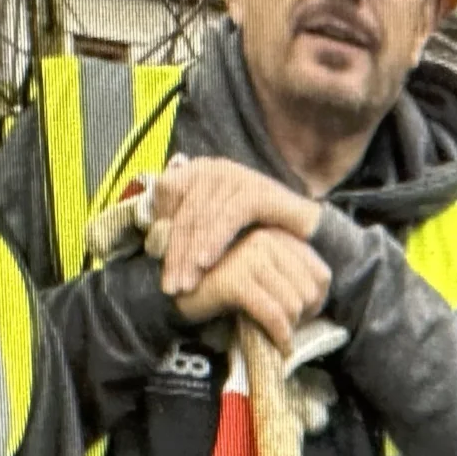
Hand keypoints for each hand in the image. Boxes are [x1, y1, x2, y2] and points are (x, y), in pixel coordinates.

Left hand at [154, 157, 325, 297]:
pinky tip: (206, 262)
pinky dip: (215, 240)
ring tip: (187, 283)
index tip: (162, 265)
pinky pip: (228, 217)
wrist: (303, 228)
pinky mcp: (257, 190)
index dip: (161, 232)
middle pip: (184, 213)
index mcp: (198, 172)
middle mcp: (214, 169)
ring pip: (203, 218)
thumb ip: (186, 227)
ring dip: (192, 254)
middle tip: (172, 286)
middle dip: (176, 254)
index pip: (166, 197)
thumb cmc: (254, 231)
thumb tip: (153, 240)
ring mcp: (236, 176)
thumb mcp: (214, 228)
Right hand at [174, 226, 332, 346]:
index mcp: (278, 236)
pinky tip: (279, 346)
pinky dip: (280, 336)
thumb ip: (290, 276)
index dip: (317, 302)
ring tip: (276, 333)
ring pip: (293, 305)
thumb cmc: (225, 286)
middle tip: (287, 328)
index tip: (302, 316)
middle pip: (310, 292)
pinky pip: (273, 315)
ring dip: (288, 328)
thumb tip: (320, 302)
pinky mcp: (236, 280)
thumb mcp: (264, 273)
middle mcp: (266, 240)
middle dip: (302, 318)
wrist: (177, 294)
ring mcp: (250, 258)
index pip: (322, 274)